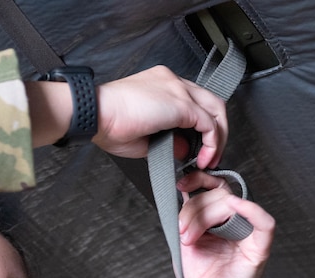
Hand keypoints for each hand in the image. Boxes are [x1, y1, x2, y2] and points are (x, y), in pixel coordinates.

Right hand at [92, 66, 227, 168]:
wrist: (96, 114)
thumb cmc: (108, 124)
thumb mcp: (145, 138)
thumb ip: (169, 141)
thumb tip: (186, 150)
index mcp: (162, 84)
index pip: (194, 101)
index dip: (201, 127)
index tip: (198, 149)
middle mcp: (173, 81)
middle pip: (210, 103)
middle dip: (217, 132)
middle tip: (210, 156)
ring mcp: (178, 89)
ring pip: (215, 110)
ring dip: (218, 138)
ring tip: (210, 160)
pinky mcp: (181, 103)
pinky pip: (209, 123)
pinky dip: (211, 143)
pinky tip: (203, 159)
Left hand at [176, 171, 274, 277]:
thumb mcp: (186, 242)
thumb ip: (186, 216)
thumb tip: (182, 191)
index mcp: (220, 220)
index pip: (214, 188)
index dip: (199, 180)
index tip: (181, 184)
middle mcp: (236, 223)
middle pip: (218, 194)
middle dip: (194, 209)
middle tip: (183, 232)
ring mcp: (249, 233)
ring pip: (231, 203)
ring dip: (204, 216)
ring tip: (189, 239)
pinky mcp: (260, 247)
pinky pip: (264, 222)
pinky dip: (250, 210)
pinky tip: (234, 207)